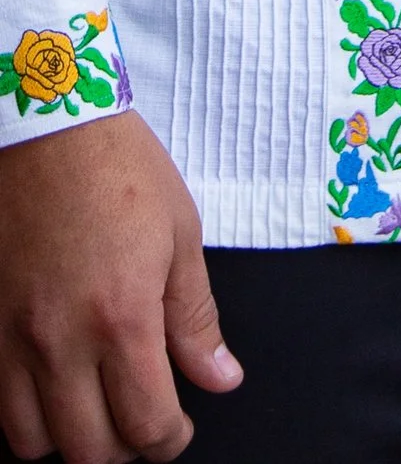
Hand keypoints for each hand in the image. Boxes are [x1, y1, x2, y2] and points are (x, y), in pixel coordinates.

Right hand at [0, 116, 236, 463]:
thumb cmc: (118, 169)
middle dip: (124, 450)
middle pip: (88, 449)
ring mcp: (14, 340)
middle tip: (142, 424)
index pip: (146, 423)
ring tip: (96, 411)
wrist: (47, 129)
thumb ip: (196, 319)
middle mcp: (62, 340)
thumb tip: (220, 379)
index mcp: (122, 316)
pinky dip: (27, 418)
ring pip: (33, 442)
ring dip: (70, 440)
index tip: (176, 431)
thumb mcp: (180, 234)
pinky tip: (54, 393)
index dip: (168, 442)